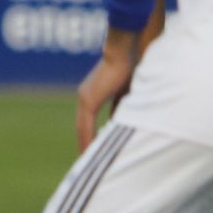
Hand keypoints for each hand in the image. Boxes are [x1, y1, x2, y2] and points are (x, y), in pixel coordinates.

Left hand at [76, 33, 139, 150]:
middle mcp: (85, 97)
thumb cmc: (130, 65)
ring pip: (82, 128)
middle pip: (83, 127)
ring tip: (88, 161)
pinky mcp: (90, 100)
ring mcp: (85, 98)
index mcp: (93, 94)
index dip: (91, 135)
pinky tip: (89, 151)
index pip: (89, 121)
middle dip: (85, 144)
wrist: (124, 50)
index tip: (95, 148)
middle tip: (88, 161)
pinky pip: (87, 125)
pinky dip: (88, 138)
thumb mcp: (128, 90)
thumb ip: (123, 105)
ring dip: (85, 145)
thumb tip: (124, 119)